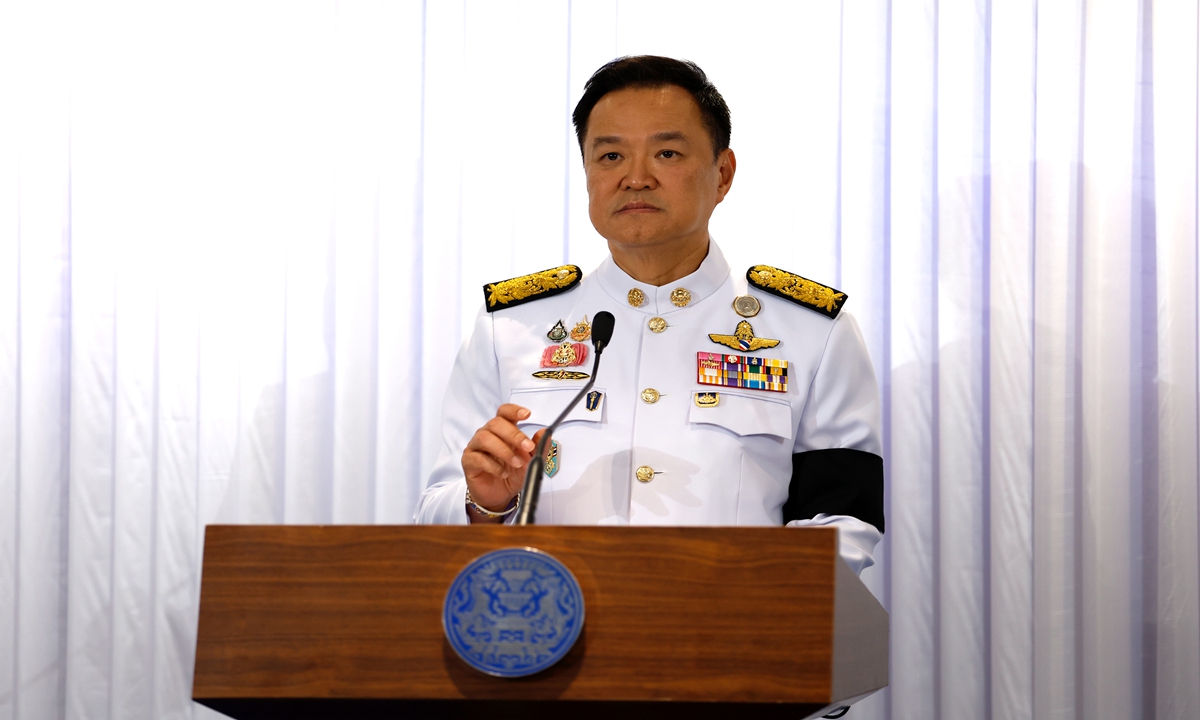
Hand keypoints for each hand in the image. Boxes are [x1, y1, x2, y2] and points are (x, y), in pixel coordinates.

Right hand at [462, 404, 545, 522]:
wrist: (500, 495)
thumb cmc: (512, 474)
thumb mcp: (530, 461)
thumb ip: (538, 447)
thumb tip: (546, 433)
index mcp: (503, 430)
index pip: (504, 412)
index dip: (514, 410)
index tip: (526, 414)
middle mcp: (488, 434)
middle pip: (495, 423)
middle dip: (514, 434)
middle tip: (528, 447)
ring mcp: (476, 446)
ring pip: (484, 438)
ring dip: (504, 451)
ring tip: (516, 463)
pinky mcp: (469, 461)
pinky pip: (477, 458)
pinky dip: (493, 466)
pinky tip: (503, 473)